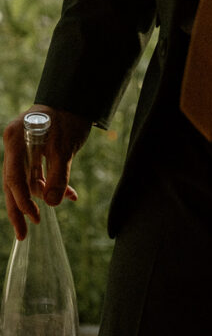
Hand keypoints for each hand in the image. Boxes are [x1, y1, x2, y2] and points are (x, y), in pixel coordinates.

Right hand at [3, 105, 90, 239]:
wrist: (75, 100)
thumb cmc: (68, 119)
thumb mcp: (65, 149)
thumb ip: (58, 176)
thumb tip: (51, 204)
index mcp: (16, 140)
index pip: (13, 177)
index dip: (21, 200)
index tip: (32, 217)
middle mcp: (14, 146)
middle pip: (13, 184)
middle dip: (20, 209)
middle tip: (23, 235)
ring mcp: (23, 150)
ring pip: (27, 181)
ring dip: (44, 195)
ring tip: (65, 200)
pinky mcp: (34, 153)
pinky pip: (38, 175)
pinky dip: (52, 184)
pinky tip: (70, 194)